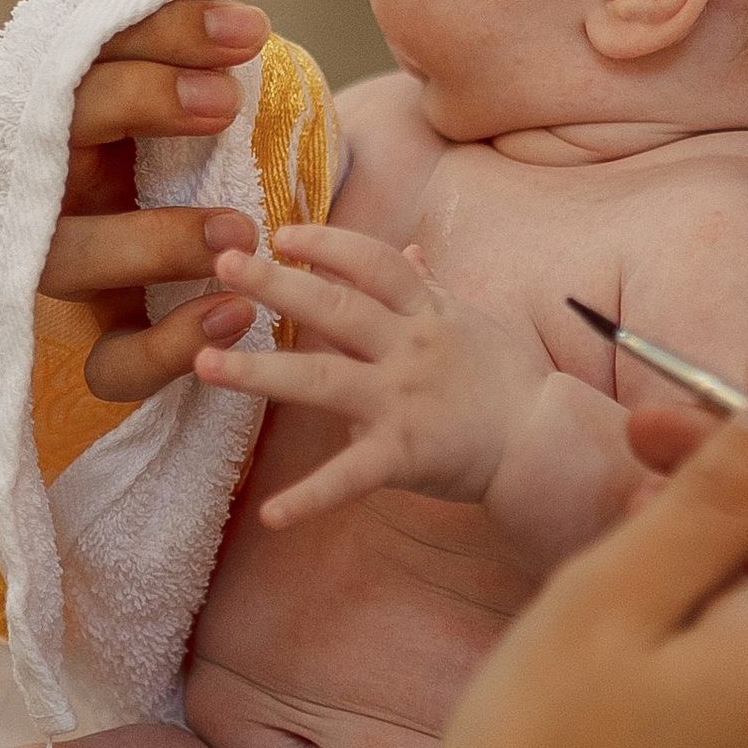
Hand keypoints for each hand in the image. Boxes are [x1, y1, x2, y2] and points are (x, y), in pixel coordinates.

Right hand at [35, 0, 270, 405]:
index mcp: (81, 122)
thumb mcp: (214, 126)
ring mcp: (72, 275)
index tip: (249, 31)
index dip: (163, 33)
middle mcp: (58, 190)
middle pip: (52, 134)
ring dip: (151, 241)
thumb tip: (245, 31)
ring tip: (240, 233)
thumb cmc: (212, 185)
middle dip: (138, 104)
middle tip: (227, 103)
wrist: (215, 292)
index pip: (95, 53)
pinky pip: (112, 365)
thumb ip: (214, 81)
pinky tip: (235, 313)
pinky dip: (168, 345)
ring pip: (67, 258)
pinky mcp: (99, 354)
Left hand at [195, 225, 550, 526]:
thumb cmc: (505, 380)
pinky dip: (310, 498)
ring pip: (321, 379)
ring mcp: (403, 401)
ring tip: (203, 365)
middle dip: (276, 283)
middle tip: (221, 264)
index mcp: (425, 312)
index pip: (371, 263)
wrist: (545, 442)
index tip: (280, 233)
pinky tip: (270, 514)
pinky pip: (350, 477)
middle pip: (335, 307)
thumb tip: (409, 246)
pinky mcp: (404, 455)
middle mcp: (409, 348)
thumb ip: (430, 286)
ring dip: (258, 372)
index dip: (327, 243)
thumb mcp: (472, 321)